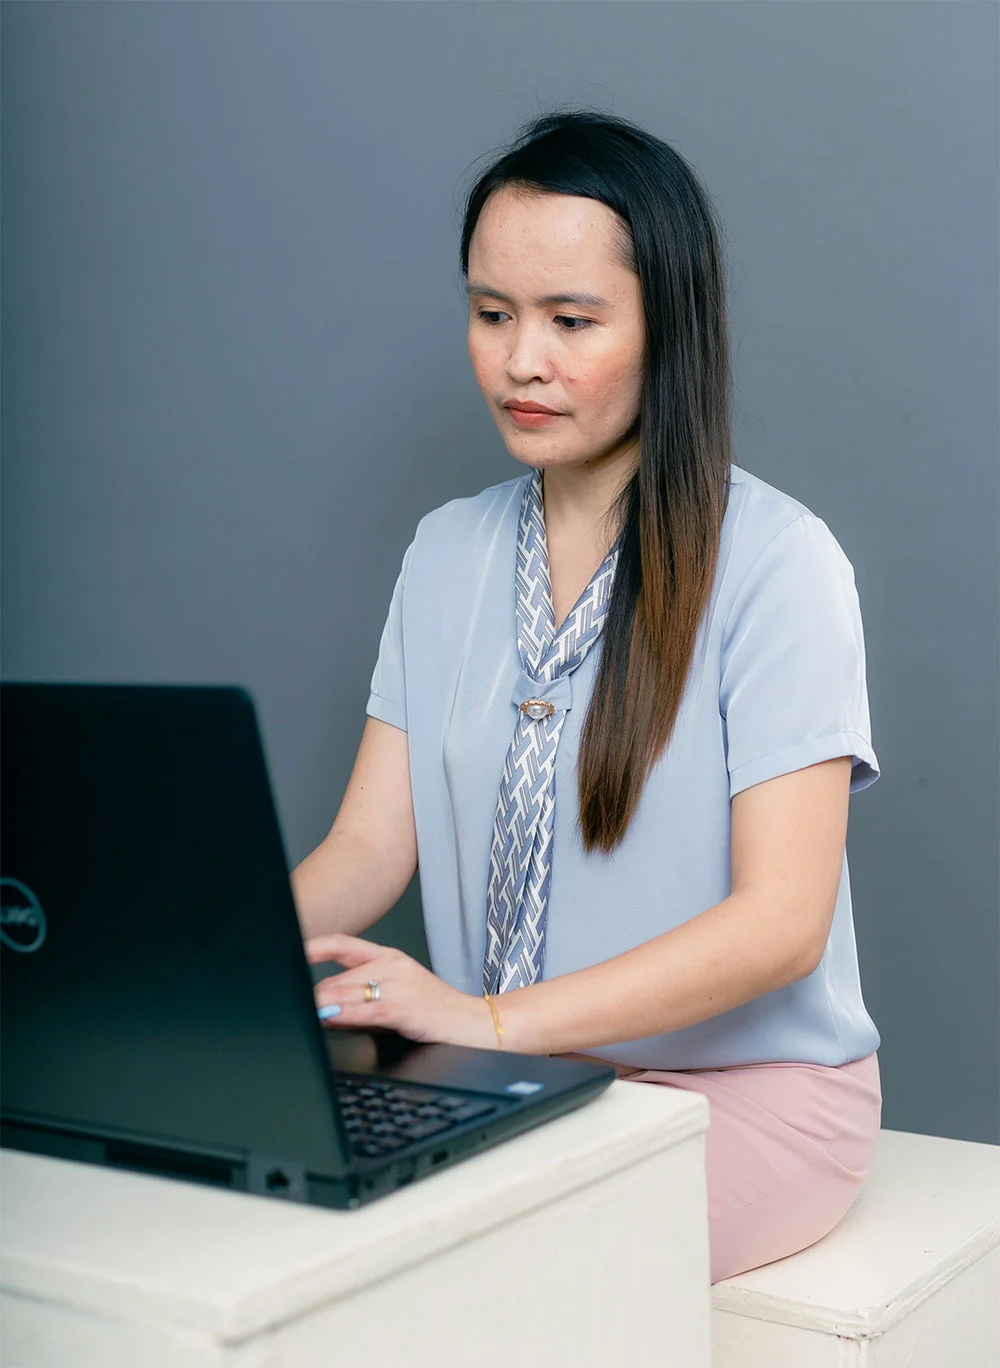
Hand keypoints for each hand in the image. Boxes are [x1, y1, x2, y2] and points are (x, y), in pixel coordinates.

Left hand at [303, 932, 497, 1049]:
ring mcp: (399, 982)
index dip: (312, 946)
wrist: (475, 1024)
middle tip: (295, 1007)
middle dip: (314, 995)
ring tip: (304, 1015)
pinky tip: (329, 1019)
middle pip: (338, 976)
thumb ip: (361, 998)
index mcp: (389, 956)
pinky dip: (343, 1015)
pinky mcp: (404, 1005)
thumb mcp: (397, 996)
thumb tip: (324, 1010)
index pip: (342, 944)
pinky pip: (365, 1009)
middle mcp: (392, 963)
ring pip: (346, 991)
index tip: (288, 951)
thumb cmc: (436, 1013)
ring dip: (321, 1006)